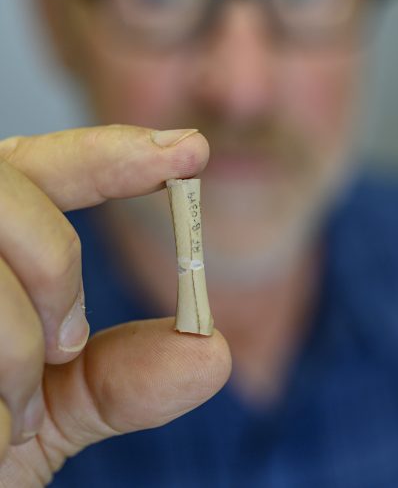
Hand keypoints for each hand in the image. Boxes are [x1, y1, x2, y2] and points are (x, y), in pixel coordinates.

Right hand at [0, 125, 230, 486]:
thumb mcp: (54, 412)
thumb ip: (121, 378)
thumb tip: (212, 350)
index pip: (45, 167)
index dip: (114, 152)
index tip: (191, 150)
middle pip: (8, 185)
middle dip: (54, 258)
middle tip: (69, 339)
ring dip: (14, 349)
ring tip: (15, 413)